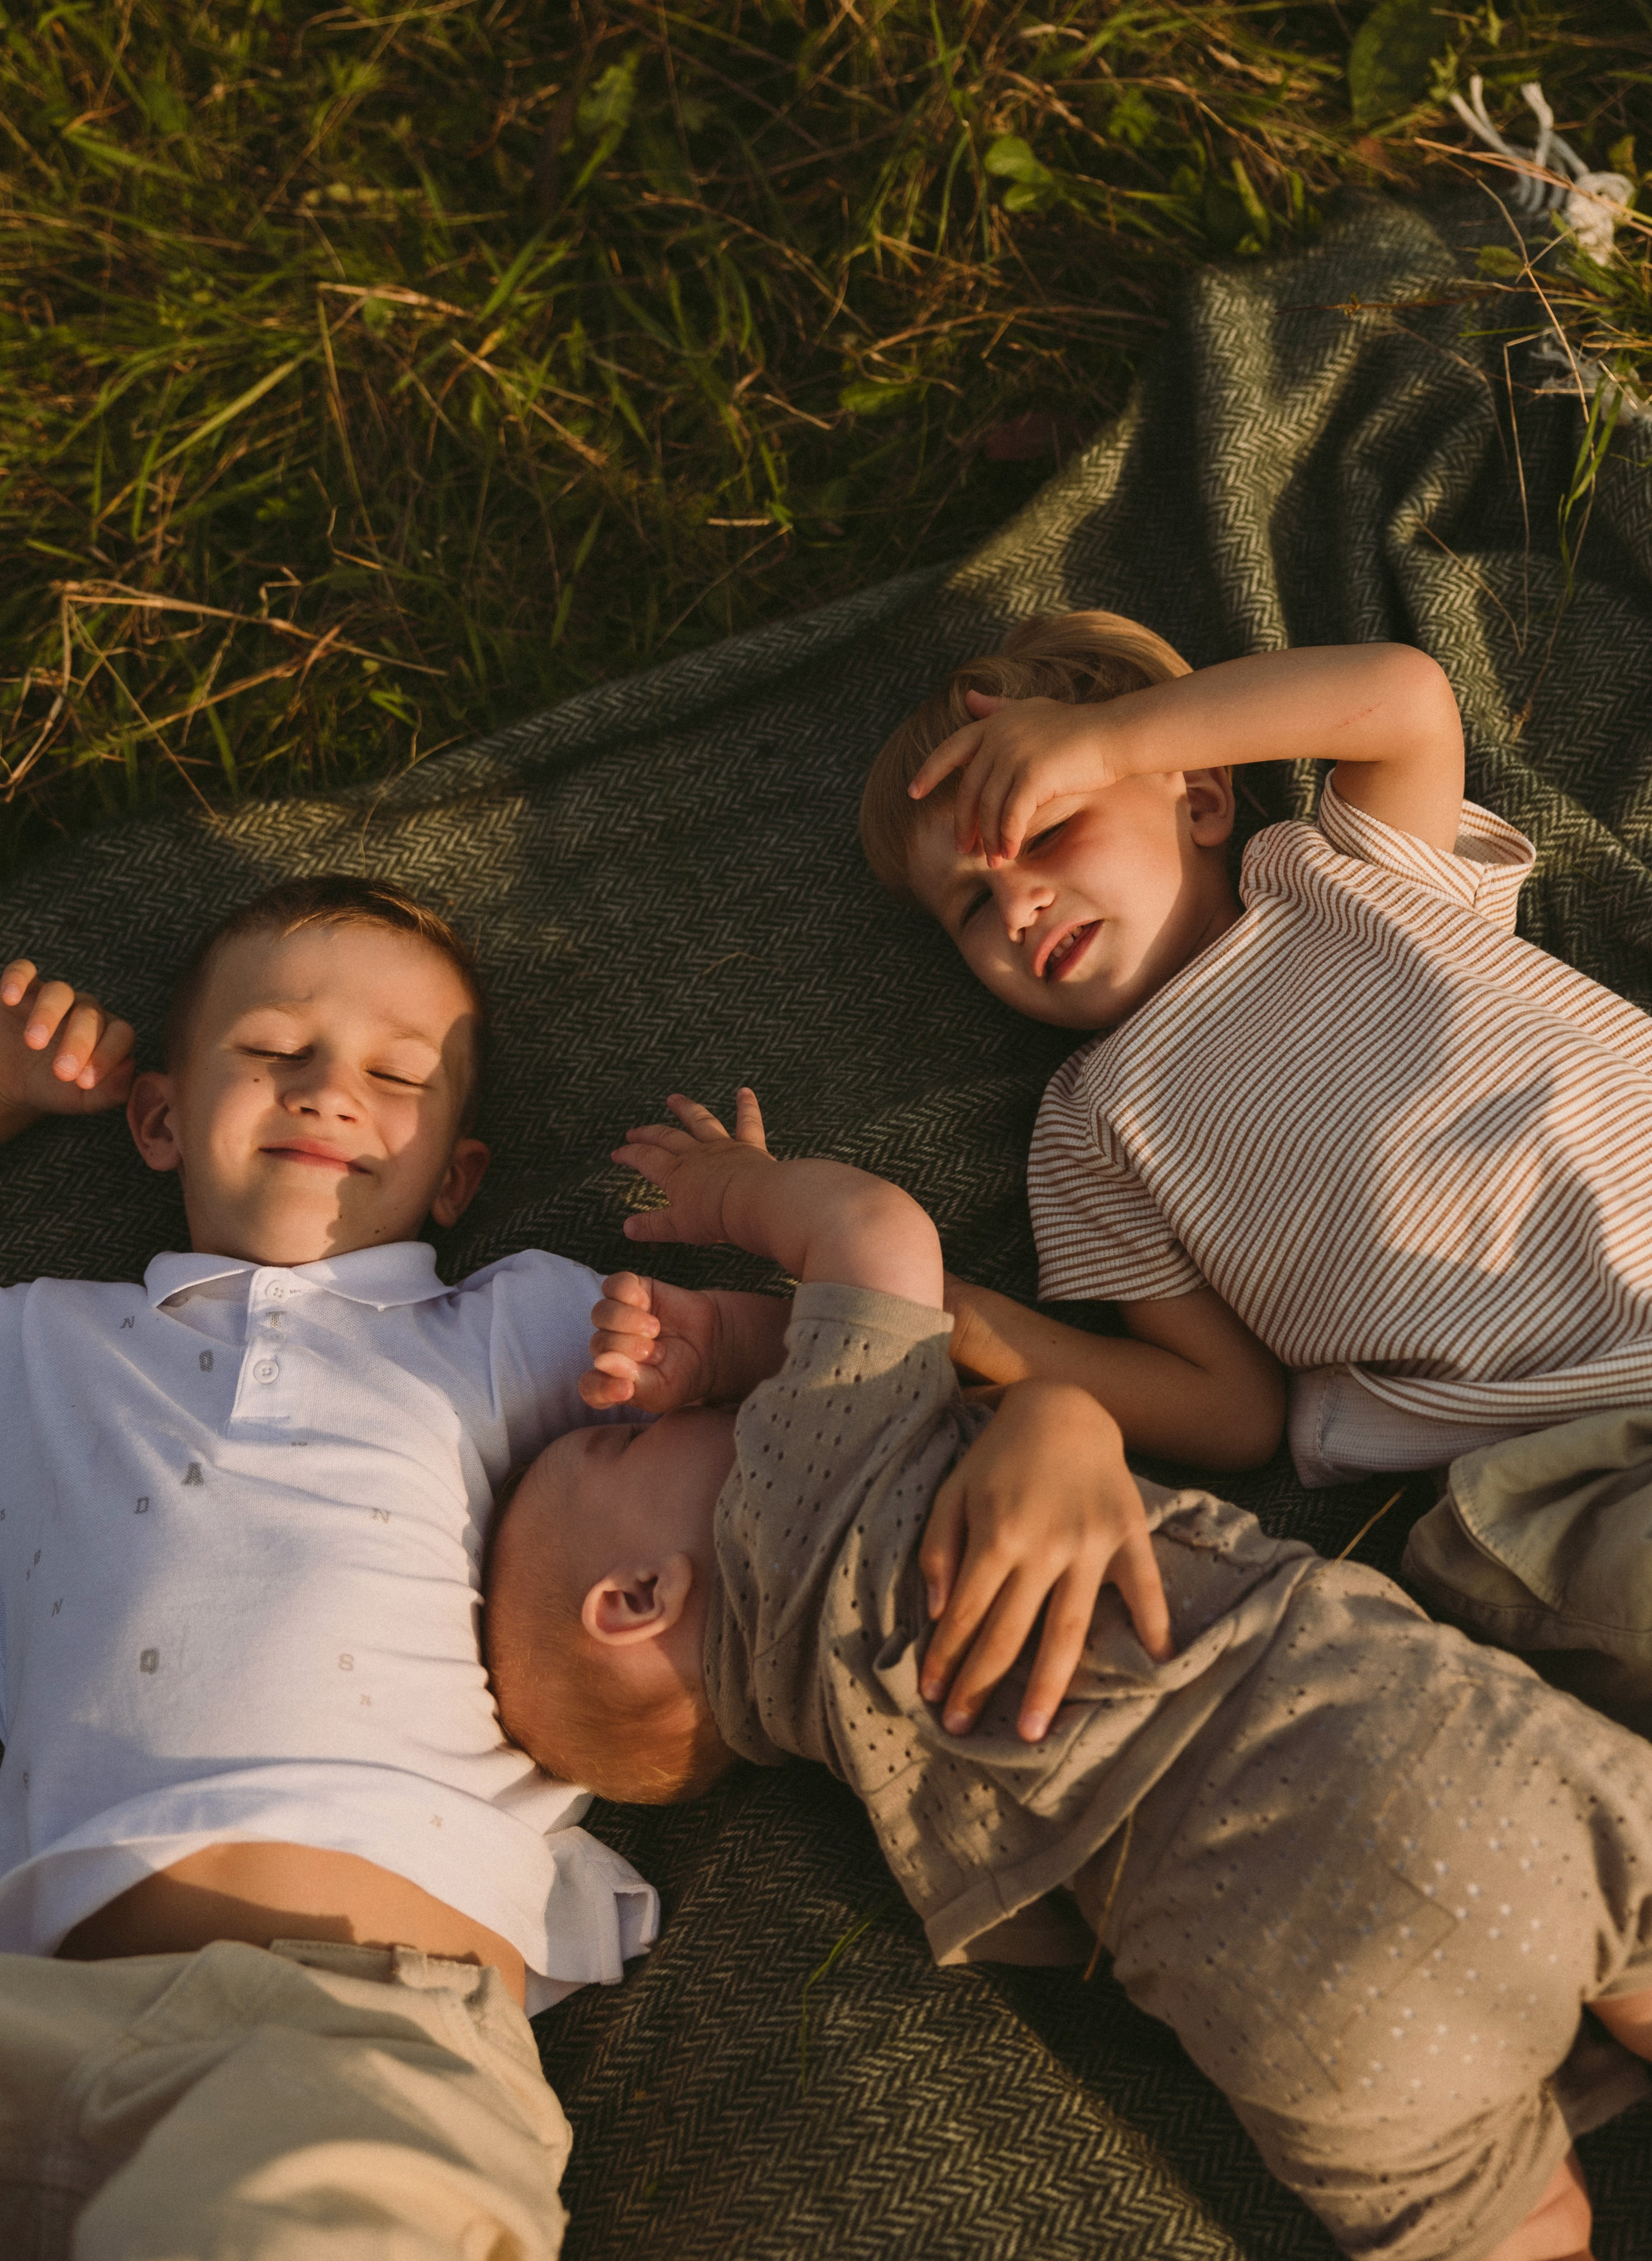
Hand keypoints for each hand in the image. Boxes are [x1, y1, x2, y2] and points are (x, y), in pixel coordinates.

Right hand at [0, 958, 135, 1133]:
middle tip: (61, 1071)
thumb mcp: (82, 1098)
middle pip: (90, 1014)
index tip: (85, 1082)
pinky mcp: (22, 988)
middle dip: (78, 1042)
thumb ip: (111, 1091)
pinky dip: (17, 978)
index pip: (121, 1034)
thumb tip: (129, 1069)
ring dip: (48, 1014)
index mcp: (107, 1034)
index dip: (108, 1056)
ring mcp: (54, 997)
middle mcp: (85, 1010)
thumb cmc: (54, 1088)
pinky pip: (24, 970)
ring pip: (59, 991)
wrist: (11, 1081)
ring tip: (33, 1043)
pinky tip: (9, 998)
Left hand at [581, 1270, 725, 1413]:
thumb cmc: (683, 1373)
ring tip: (654, 1329)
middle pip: (598, 1344)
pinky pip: (614, 1286)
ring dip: (627, 1322)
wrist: (712, 1345)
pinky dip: (628, 1294)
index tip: (627, 1389)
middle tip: (657, 1352)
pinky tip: (646, 1303)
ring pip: (601, 1313)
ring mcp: (617, 1318)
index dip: (603, 1387)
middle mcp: (609, 1348)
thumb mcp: (662, 1390)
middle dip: (629, 1349)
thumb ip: (632, 1381)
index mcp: (612, 1380)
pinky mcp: (631, 1292)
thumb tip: (601, 1362)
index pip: (591, 1387)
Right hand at [613, 1088, 773, 1248]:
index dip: (629, 1155)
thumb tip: (627, 1228)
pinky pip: (748, 1122)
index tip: (617, 1153)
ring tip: (674, 1099)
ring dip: (686, 1109)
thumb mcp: (678, 1227)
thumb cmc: (717, 1217)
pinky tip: (744, 1092)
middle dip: (648, 1133)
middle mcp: (696, 1154)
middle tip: (634, 1131)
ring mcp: (723, 1147)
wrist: (753, 1202)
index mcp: (676, 1174)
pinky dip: (746, 1106)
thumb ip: (653, 1226)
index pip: (645, 1159)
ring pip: (700, 1122)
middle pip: (666, 1137)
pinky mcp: (749, 1147)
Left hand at [908, 688, 1127, 863]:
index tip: (913, 793)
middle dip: (964, 822)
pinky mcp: (1032, 775)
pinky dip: (1007, 838)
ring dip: (988, 838)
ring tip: (992, 861)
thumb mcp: (1032, 711)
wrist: (1114, 734)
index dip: (929, 771)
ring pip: (988, 807)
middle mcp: (999, 737)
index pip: (951, 748)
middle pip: (969, 789)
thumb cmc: (1077, 727)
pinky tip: (1009, 855)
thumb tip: (969, 699)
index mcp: (995, 723)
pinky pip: (1010, 816)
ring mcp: (1014, 755)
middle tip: (963, 849)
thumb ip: (999, 709)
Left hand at [918, 1379, 1171, 1743]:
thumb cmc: (998, 1454)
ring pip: (1069, 1628)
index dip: (945, 1658)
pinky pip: (1144, 1584)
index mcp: (996, 1535)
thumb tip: (938, 1611)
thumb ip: (939, 1548)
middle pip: (1010, 1633)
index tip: (930, 1694)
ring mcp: (1091, 1543)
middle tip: (962, 1731)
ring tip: (1033, 1731)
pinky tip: (1158, 1662)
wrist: (1062, 1405)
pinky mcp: (1127, 1534)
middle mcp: (1044, 1546)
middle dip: (982, 1685)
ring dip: (1049, 1685)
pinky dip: (1153, 1621)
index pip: (966, 1614)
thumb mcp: (953, 1489)